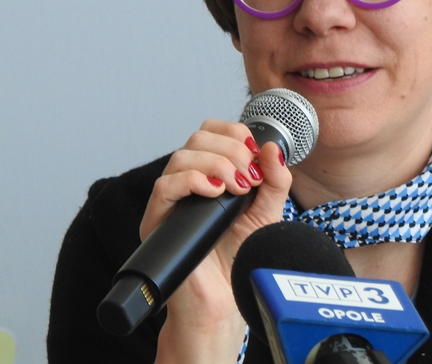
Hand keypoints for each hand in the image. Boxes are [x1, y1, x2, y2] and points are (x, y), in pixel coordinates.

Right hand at [141, 119, 292, 363]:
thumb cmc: (241, 257)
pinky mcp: (157, 221)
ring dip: (216, 164)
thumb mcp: (268, 211)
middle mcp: (189, 181)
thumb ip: (275, 180)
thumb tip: (271, 148)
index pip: (213, 131)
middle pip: (198, 138)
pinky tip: (214, 193)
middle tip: (248, 178)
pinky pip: (163, 187)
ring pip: (181, 157)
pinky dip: (192, 181)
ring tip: (237, 188)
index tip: (255, 155)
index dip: (235, 133)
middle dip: (231, 150)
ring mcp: (172, 200)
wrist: (226, 300)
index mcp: (212, 172)